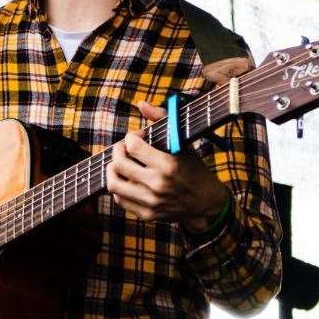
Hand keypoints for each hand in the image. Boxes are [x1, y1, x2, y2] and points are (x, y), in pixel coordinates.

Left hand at [106, 101, 230, 233]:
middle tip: (123, 148)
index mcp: (168, 165)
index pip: (133, 146)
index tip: (137, 136)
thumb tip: (141, 103)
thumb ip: (162, 119)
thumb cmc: (193, 169)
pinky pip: (120, 200)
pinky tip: (126, 180)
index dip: (131, 137)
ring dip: (112, 170)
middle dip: (117, 150)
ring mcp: (151, 202)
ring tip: (119, 164)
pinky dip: (118, 188)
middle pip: (119, 164)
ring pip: (114, 184)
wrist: (206, 204)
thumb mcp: (183, 143)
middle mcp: (158, 184)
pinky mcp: (147, 215)